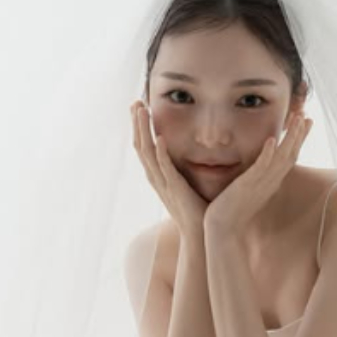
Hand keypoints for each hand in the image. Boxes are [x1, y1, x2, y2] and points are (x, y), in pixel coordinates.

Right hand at [130, 101, 207, 234]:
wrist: (200, 234)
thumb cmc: (198, 211)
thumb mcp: (188, 184)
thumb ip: (186, 169)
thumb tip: (195, 153)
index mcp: (159, 176)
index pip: (144, 147)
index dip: (140, 128)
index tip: (140, 108)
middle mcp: (157, 178)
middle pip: (140, 146)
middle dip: (137, 123)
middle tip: (136, 102)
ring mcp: (164, 183)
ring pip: (148, 152)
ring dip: (144, 131)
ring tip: (142, 111)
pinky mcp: (175, 189)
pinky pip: (165, 168)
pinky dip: (161, 153)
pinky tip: (160, 138)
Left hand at [203, 113, 312, 232]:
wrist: (223, 228)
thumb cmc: (232, 211)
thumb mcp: (248, 189)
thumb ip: (255, 177)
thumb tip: (257, 168)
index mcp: (271, 181)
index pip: (290, 156)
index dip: (299, 139)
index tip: (307, 122)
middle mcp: (270, 181)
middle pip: (290, 154)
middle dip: (299, 134)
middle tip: (306, 114)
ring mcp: (260, 183)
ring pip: (281, 158)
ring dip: (290, 138)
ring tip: (297, 119)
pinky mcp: (248, 186)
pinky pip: (260, 168)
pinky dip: (267, 154)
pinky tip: (272, 140)